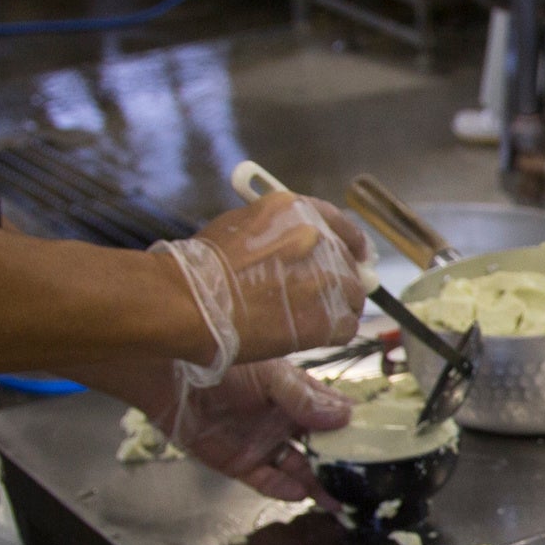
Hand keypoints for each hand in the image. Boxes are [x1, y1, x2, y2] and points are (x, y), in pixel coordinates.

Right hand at [150, 191, 373, 379]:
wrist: (188, 303)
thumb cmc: (202, 269)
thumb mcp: (243, 227)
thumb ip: (282, 233)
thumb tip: (309, 247)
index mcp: (296, 209)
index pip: (341, 226)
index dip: (350, 245)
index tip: (356, 258)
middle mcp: (317, 239)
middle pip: (348, 263)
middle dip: (338, 280)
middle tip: (319, 298)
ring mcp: (324, 278)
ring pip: (351, 296)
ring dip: (335, 308)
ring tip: (305, 318)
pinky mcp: (324, 317)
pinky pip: (346, 326)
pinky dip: (332, 332)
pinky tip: (309, 334)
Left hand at [151, 359, 354, 503]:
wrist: (169, 375)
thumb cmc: (224, 363)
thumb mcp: (272, 376)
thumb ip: (305, 399)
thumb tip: (345, 418)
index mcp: (296, 395)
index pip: (333, 416)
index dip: (355, 432)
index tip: (381, 449)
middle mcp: (283, 422)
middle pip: (320, 449)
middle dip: (342, 467)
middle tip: (366, 486)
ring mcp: (262, 444)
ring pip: (298, 469)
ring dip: (318, 484)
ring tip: (339, 500)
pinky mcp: (238, 463)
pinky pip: (266, 481)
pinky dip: (282, 488)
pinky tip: (298, 492)